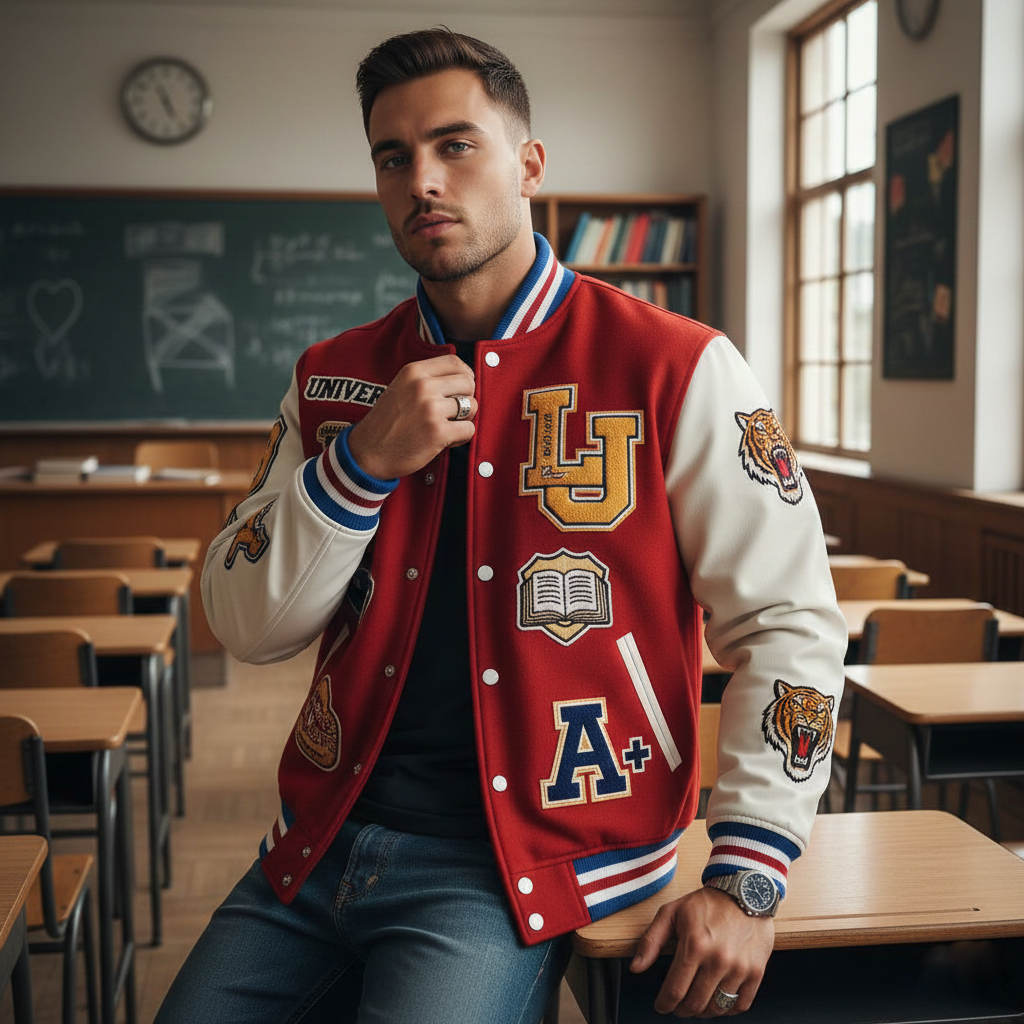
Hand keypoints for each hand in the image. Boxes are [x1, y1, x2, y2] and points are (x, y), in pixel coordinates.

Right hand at [347, 354, 476, 478]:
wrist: (367, 453)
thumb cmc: (387, 423)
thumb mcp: (401, 388)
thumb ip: (427, 380)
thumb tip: (465, 377)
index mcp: (413, 372)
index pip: (455, 362)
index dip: (464, 376)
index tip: (459, 390)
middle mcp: (422, 386)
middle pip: (468, 382)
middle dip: (466, 398)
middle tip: (452, 413)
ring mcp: (431, 408)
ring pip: (472, 405)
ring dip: (465, 419)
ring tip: (447, 427)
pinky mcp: (438, 432)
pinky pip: (469, 429)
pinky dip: (461, 438)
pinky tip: (445, 441)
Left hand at [629, 885, 772, 1016]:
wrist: (745, 892)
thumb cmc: (707, 903)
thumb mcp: (671, 913)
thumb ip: (651, 941)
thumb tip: (636, 967)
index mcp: (694, 945)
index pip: (675, 990)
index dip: (664, 1004)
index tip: (661, 1005)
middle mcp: (718, 959)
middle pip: (695, 1004)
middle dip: (681, 1010)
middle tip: (677, 1006)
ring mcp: (739, 968)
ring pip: (717, 1008)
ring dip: (703, 1012)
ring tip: (696, 1003)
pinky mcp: (756, 972)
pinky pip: (741, 1005)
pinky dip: (727, 1010)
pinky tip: (718, 1001)